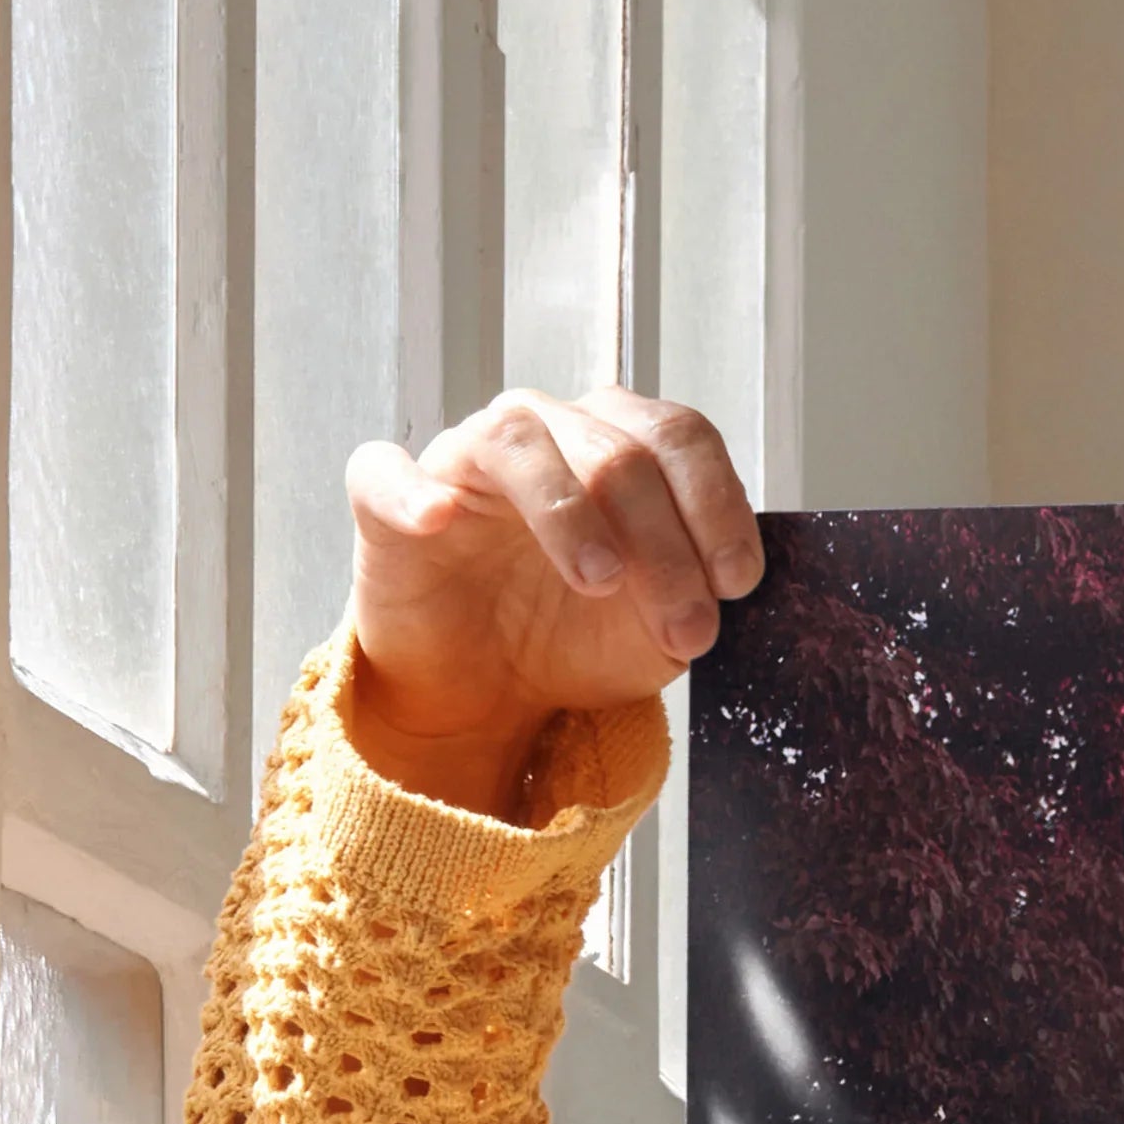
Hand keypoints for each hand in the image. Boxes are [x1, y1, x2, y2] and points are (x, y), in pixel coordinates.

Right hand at [341, 389, 762, 817]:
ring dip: (570, 513)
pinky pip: (386, 472)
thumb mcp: (658, 630)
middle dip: (664, 546)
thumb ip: (696, 596)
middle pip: (617, 451)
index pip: (679, 438)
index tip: (738, 583)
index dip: (717, 505)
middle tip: (685, 628)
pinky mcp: (388, 500)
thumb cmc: (573, 638)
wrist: (488, 691)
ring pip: (519, 443)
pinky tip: (438, 519)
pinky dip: (412, 491)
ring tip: (600, 582)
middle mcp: (546, 432)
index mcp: (619, 445)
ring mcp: (466, 458)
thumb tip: (726, 584)